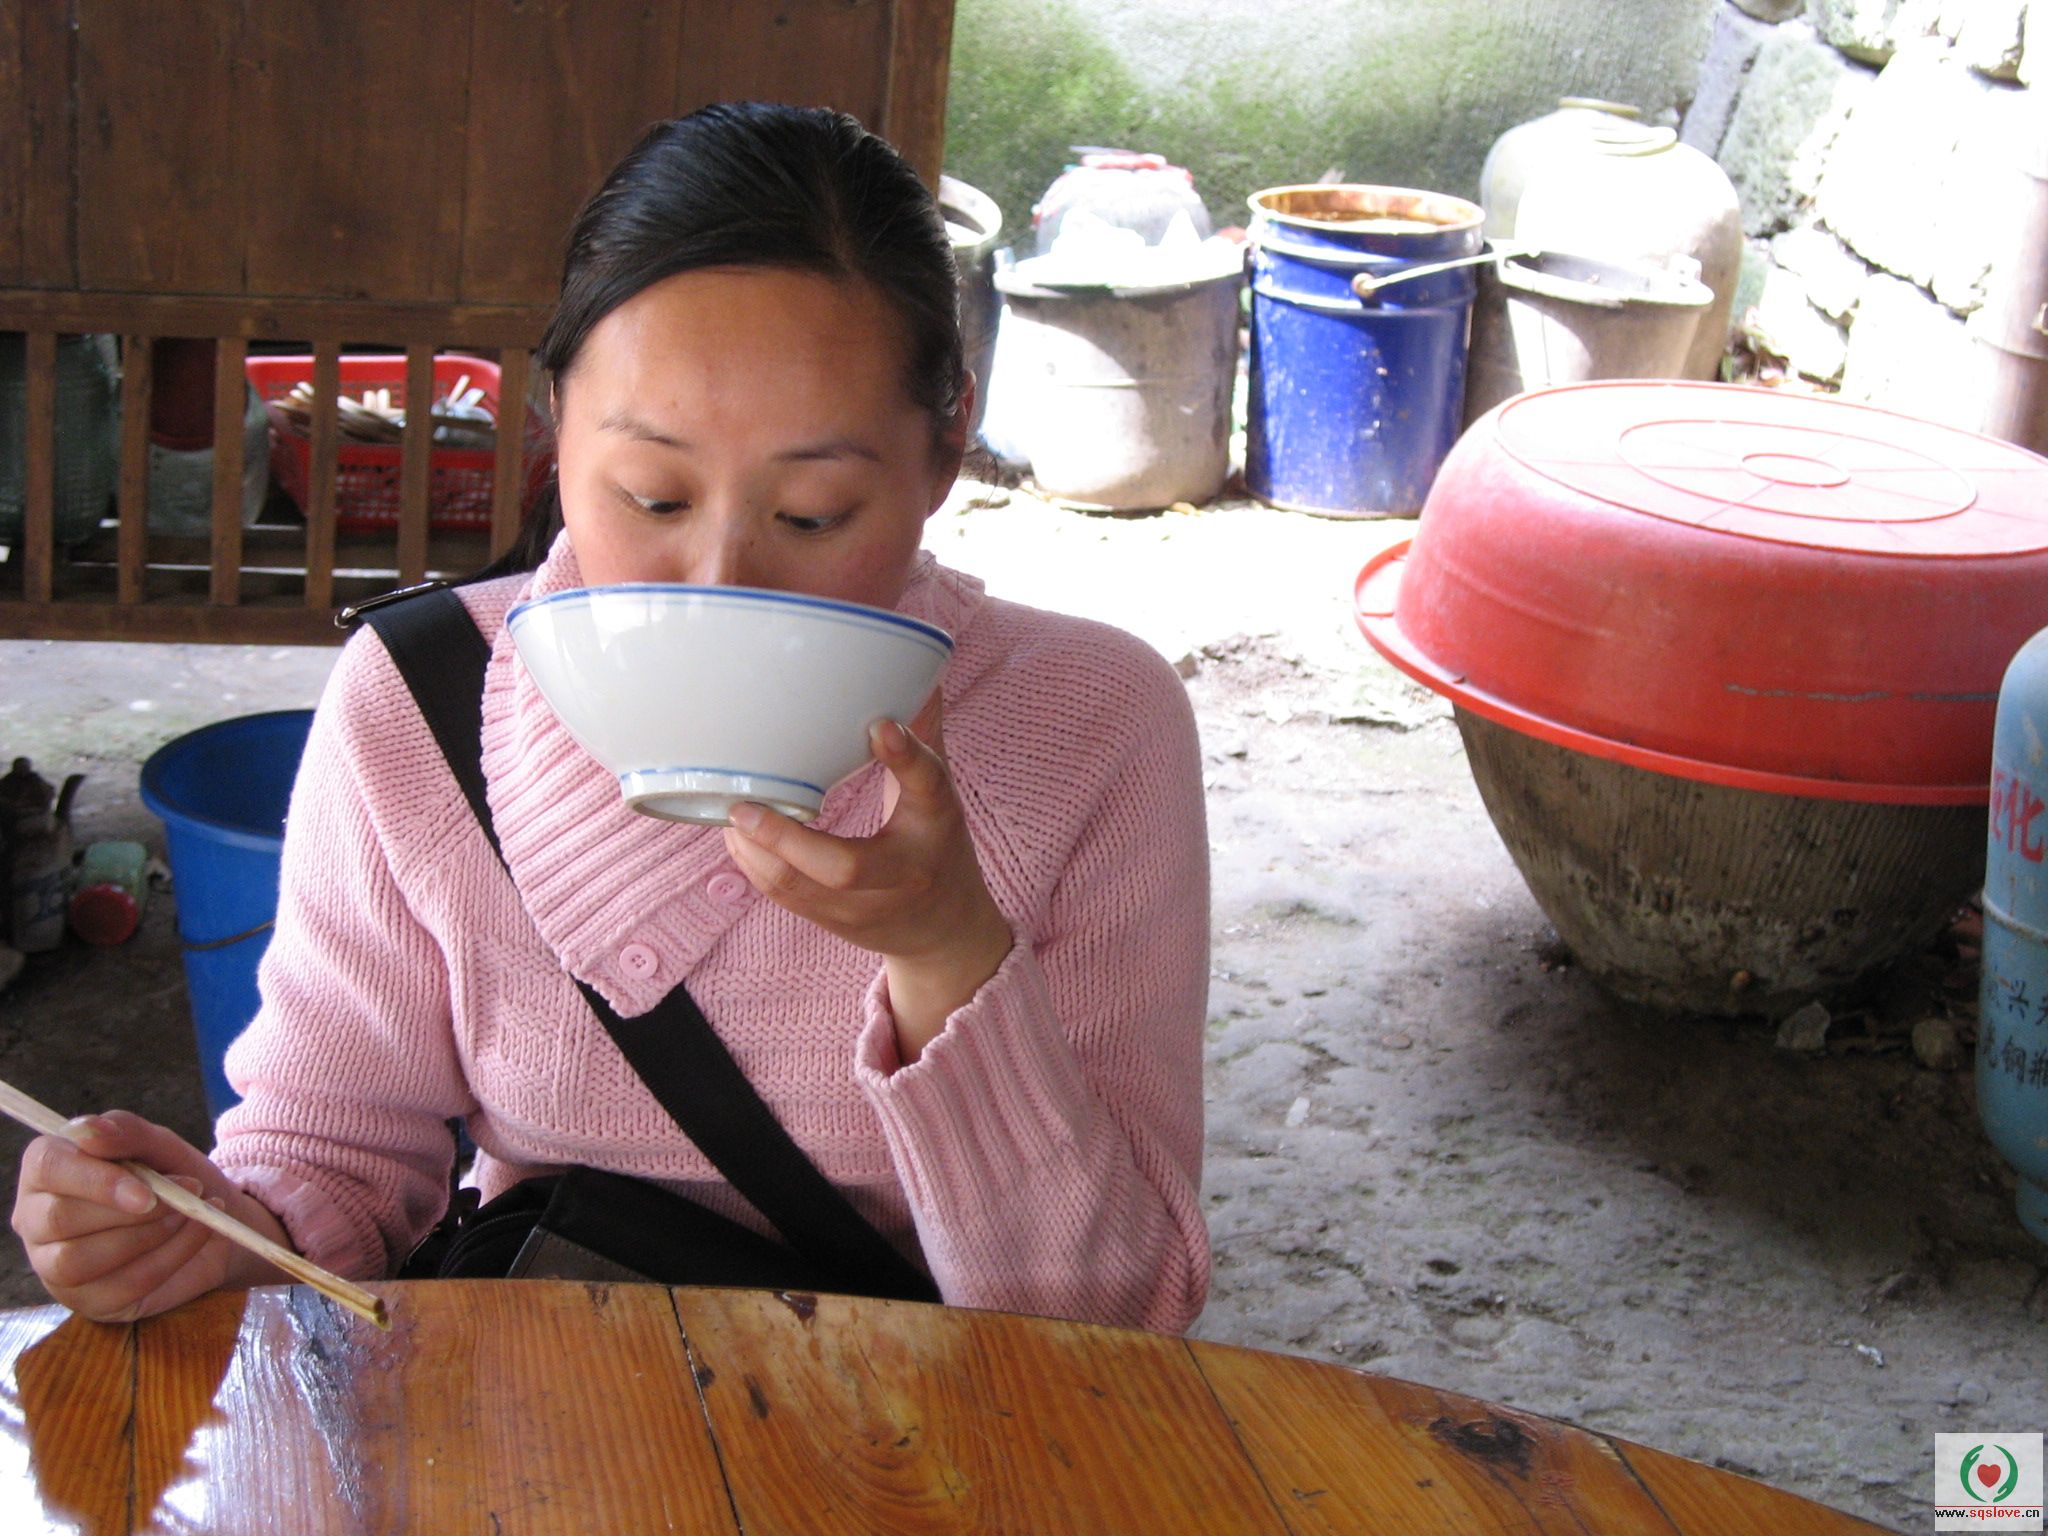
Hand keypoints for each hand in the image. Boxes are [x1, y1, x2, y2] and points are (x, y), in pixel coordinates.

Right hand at [11, 1110, 291, 1322]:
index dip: (96, 1180)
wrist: (213, 1217)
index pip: (47, 1169)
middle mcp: (37, 1219)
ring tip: (193, 1213)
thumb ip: (126, 1132)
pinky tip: (200, 1232)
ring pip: (80, 1260)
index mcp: (47, 1170)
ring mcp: (56, 1267)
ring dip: (149, 1235)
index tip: (148, 1190)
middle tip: (187, 1194)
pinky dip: (172, 1257)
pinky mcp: (89, 1301)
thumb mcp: (158, 1143)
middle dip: (131, 1212)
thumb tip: (88, 1131)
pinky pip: (122, 1286)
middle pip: (60, 1219)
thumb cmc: (172, 1174)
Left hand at [722, 693, 1012, 1061]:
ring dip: (758, 852)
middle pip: (846, 867)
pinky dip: (756, 869)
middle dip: (788, 839)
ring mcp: (867, 907)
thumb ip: (924, 738)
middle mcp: (903, 872)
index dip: (905, 755)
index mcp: (936, 823)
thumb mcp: (940, 795)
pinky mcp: (837, 923)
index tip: (878, 724)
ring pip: (802, 889)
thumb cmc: (939, 846)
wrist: (946, 931)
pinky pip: (787, 899)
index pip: (927, 785)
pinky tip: (738, 838)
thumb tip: (921, 674)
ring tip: (732, 814)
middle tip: (745, 806)